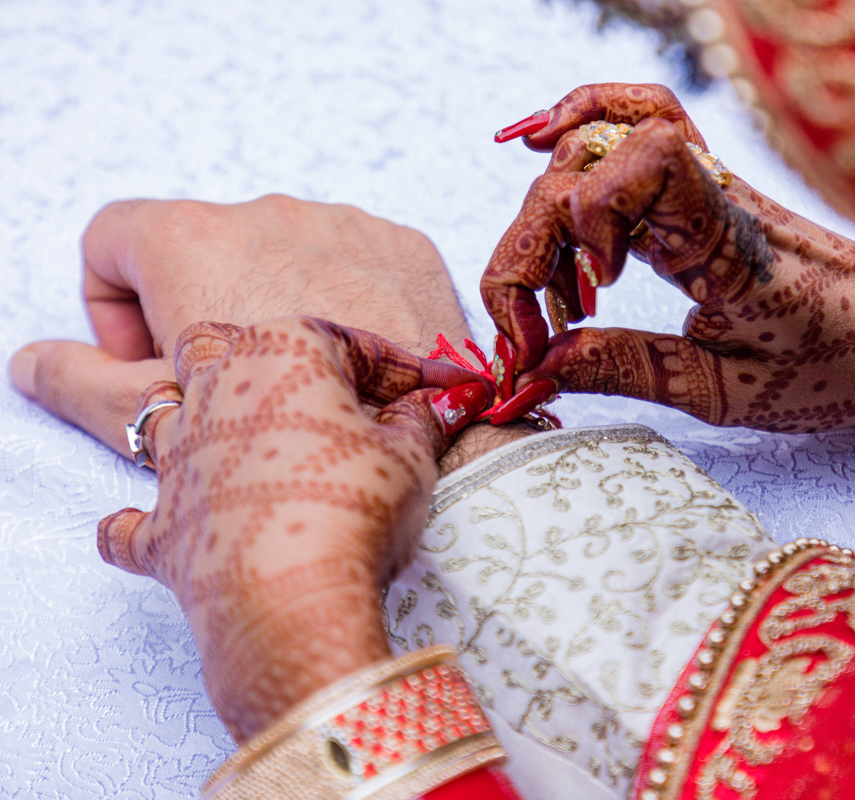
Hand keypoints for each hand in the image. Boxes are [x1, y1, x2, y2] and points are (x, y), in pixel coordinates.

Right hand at [10, 195, 468, 455]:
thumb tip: (31, 359)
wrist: (430, 470)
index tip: (149, 363)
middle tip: (230, 389)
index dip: (113, 304)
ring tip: (305, 382)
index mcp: (193, 240)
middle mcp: (272, 212)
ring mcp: (350, 224)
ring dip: (275, 303)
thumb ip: (78, 381)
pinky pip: (356, 258)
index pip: (113, 236)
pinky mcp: (409, 247)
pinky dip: (345, 299)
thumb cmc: (280, 453)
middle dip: (202, 309)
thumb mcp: (153, 427)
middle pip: (205, 245)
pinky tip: (360, 367)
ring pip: (286, 251)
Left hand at [98, 317, 488, 741]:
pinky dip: (135, 523)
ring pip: (155, 408)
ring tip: (173, 410)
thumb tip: (443, 402)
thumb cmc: (355, 505)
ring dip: (173, 411)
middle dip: (254, 351)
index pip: (351, 344)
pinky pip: (133, 521)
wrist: (292, 596)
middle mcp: (217, 389)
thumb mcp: (411, 457)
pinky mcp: (163, 526)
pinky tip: (128, 529)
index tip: (447, 391)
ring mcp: (180, 456)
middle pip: (218, 343)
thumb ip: (422, 420)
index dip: (407, 370)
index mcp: (283, 351)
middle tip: (301, 382)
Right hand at [483, 84, 854, 431]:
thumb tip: (542, 367)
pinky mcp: (695, 189)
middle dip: (531, 247)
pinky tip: (538, 145)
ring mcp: (701, 182)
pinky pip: (633, 123)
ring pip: (593, 146)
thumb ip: (629, 370)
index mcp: (727, 240)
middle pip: (585, 166)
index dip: (585, 221)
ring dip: (544, 219)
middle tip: (535, 332)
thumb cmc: (831, 365)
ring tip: (557, 299)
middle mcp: (709, 193)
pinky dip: (579, 122)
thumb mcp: (727, 392)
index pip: (644, 163)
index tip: (584, 299)